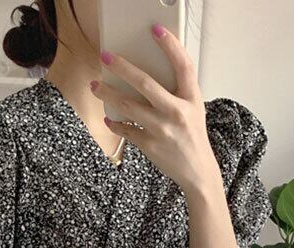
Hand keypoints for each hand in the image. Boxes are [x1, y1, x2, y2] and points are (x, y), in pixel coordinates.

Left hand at [92, 24, 221, 196]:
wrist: (197, 171)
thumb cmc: (193, 136)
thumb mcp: (194, 109)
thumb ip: (178, 91)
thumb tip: (149, 74)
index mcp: (191, 98)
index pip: (183, 66)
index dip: (170, 46)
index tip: (156, 30)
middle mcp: (177, 112)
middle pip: (145, 83)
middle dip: (122, 68)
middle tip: (106, 57)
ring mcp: (162, 129)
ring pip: (129, 106)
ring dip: (108, 94)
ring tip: (96, 86)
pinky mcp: (150, 145)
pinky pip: (127, 130)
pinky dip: (116, 124)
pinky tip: (109, 119)